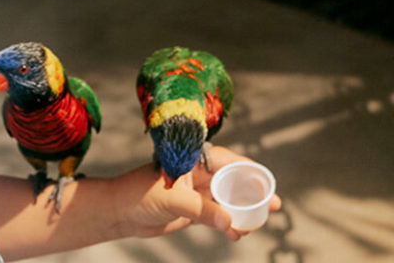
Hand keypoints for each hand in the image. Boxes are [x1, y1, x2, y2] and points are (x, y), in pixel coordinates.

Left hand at [111, 146, 281, 240]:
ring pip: (227, 199)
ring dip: (242, 211)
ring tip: (255, 224)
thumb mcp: (171, 200)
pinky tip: (236, 234)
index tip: (268, 183)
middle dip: (253, 192)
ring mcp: (195, 192)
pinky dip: (229, 224)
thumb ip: (200, 209)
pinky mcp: (192, 209)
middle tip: (275, 205)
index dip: (250, 171)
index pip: (227, 160)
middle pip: (232, 180)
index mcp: (191, 159)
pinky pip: (217, 215)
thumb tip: (229, 221)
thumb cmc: (136, 195)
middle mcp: (196, 173)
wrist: (118, 213)